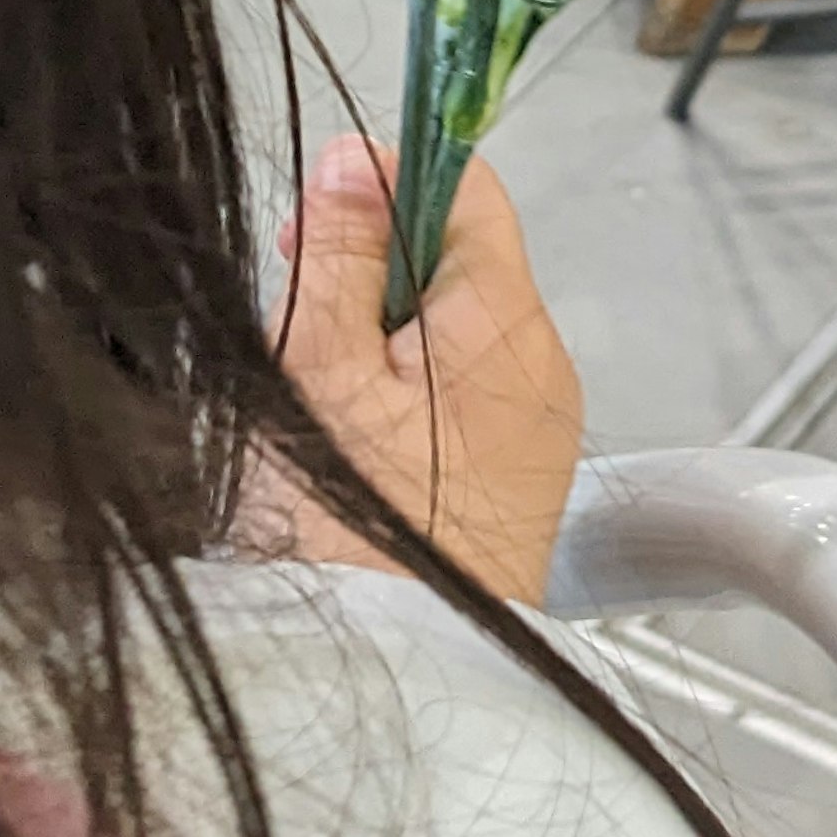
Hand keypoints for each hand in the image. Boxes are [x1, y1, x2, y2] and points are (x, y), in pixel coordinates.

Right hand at [272, 144, 583, 609]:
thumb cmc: (355, 537)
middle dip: (364, 274)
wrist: (402, 673)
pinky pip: (458, 396)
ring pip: (447, 331)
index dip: (382, 181)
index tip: (315, 222)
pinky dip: (400, 399)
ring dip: (375, 341)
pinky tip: (353, 448)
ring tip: (320, 404)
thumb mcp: (316, 369)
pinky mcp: (518, 474)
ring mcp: (535, 425)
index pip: (464, 186)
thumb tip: (353, 163)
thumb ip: (340, 256)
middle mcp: (539, 365)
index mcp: (501, 322)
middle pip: (451, 261)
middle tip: (297, 328)